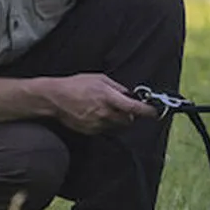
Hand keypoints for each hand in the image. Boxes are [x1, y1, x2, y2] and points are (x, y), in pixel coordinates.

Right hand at [43, 73, 157, 133]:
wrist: (55, 98)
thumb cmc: (76, 85)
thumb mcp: (99, 78)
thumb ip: (116, 87)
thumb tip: (129, 93)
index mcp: (108, 98)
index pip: (134, 108)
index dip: (147, 111)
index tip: (154, 112)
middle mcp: (105, 113)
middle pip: (128, 120)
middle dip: (130, 115)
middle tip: (125, 106)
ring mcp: (97, 124)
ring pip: (116, 125)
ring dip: (117, 119)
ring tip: (104, 107)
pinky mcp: (90, 131)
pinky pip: (105, 129)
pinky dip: (105, 122)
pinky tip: (94, 113)